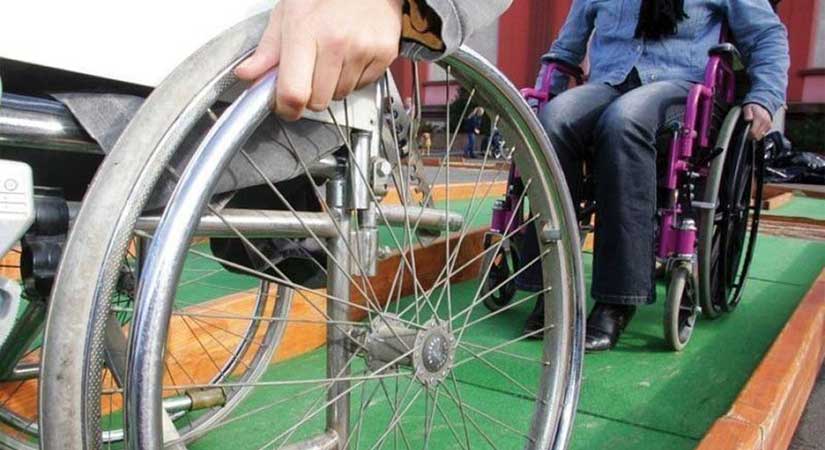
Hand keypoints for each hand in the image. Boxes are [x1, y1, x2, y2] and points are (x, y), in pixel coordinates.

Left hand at [235, 0, 403, 120]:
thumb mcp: (288, 13)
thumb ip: (268, 49)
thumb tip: (247, 74)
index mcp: (305, 31)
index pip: (293, 92)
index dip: (287, 108)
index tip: (285, 107)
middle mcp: (335, 42)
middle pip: (318, 101)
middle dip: (310, 94)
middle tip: (310, 72)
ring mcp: (362, 49)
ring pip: (340, 95)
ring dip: (333, 85)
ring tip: (333, 57)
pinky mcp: (383, 54)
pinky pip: (362, 86)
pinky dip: (355, 78)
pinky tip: (351, 55)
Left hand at [743, 104, 771, 140]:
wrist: (761, 106)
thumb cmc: (753, 108)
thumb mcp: (747, 108)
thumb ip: (747, 114)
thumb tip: (748, 119)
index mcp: (759, 118)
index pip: (753, 132)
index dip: (749, 135)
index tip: (746, 134)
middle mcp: (765, 122)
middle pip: (757, 135)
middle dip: (752, 136)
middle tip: (748, 133)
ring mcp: (768, 124)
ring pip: (761, 136)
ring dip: (756, 135)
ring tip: (752, 130)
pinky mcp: (770, 126)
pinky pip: (764, 134)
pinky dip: (760, 133)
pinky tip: (757, 129)